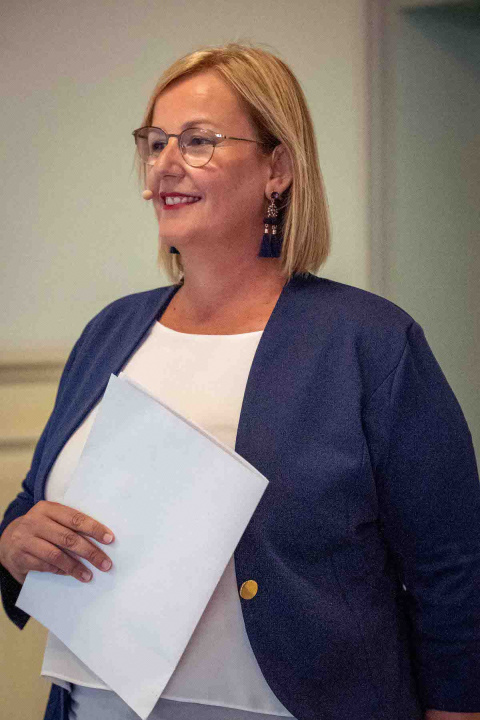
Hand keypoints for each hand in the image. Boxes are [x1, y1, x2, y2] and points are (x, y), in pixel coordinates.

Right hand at [0, 501, 114, 584]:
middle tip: (105, 564)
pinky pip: (45, 565)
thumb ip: (70, 525)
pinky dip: (60, 571)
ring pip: (56, 555)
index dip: (94, 529)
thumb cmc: (40, 529)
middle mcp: (35, 521)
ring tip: (89, 575)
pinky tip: (71, 574)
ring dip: (76, 567)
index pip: (75, 518)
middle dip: (90, 552)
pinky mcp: (19, 557)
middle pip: (68, 538)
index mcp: (48, 508)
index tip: (110, 539)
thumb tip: (101, 540)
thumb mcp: (52, 520)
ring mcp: (25, 539)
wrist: (7, 541)